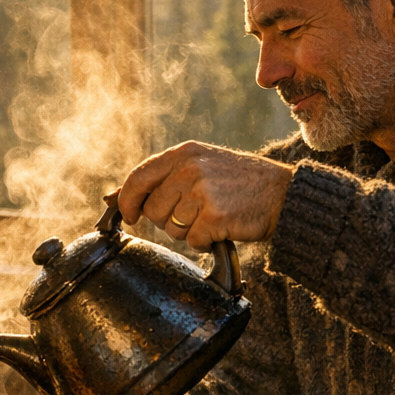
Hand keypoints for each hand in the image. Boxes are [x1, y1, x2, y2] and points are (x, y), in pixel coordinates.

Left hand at [117, 141, 293, 247]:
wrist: (283, 194)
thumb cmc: (239, 182)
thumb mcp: (200, 166)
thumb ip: (159, 178)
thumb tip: (112, 198)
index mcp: (183, 153)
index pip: (138, 177)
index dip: (126, 200)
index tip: (126, 216)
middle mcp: (190, 169)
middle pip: (153, 210)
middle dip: (168, 220)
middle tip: (195, 213)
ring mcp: (202, 192)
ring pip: (171, 229)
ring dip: (189, 231)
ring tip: (213, 216)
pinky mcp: (215, 216)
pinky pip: (193, 241)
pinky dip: (206, 241)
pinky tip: (223, 227)